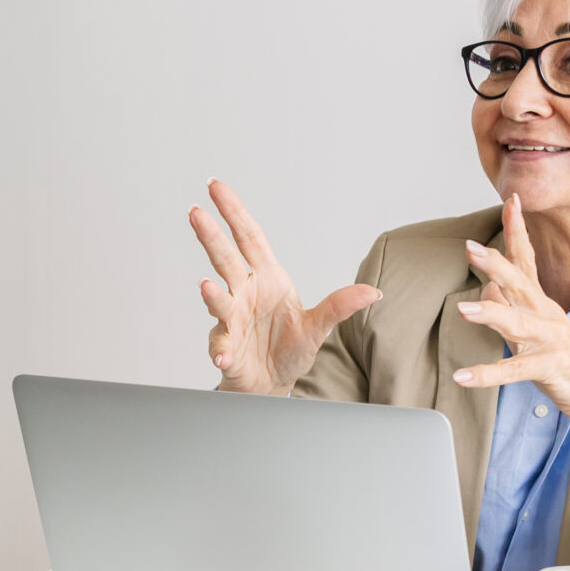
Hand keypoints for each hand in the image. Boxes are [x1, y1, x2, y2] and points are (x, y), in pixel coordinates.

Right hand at [189, 179, 378, 393]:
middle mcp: (244, 293)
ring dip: (212, 295)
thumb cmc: (290, 348)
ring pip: (218, 300)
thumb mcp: (318, 326)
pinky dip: (220, 350)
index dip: (234, 212)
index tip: (216, 187)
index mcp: (267, 278)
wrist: (272, 383)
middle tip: (195, 213)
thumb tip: (374, 292)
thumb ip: (340, 306)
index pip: (248, 237)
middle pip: (225, 259)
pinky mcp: (226, 347)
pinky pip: (221, 345)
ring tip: (207, 288)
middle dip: (210, 236)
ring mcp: (232, 319)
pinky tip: (222, 355)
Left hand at [449, 196, 569, 438]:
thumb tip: (487, 285)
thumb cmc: (562, 357)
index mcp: (540, 301)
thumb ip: (509, 304)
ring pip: (517, 323)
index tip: (511, 199)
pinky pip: (513, 371)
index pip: (527, 259)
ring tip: (461, 309)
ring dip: (489, 314)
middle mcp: (545, 314)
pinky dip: (486, 374)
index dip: (518, 230)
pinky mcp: (548, 368)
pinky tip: (462, 376)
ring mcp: (548, 340)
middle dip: (496, 263)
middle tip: (471, 248)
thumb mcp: (532, 325)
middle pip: (520, 282)